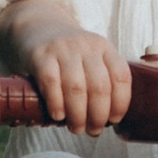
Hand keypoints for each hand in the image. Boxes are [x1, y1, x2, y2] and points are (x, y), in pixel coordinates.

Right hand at [6, 2, 137, 135]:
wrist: (37, 27)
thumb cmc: (67, 55)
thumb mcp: (90, 58)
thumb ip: (100, 81)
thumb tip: (106, 121)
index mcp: (104, 48)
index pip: (121, 76)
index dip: (120, 103)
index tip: (113, 120)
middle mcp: (86, 46)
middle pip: (99, 87)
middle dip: (98, 116)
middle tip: (92, 131)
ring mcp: (63, 49)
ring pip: (76, 88)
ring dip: (78, 115)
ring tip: (76, 128)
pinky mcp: (41, 55)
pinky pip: (51, 82)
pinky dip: (56, 103)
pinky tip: (58, 116)